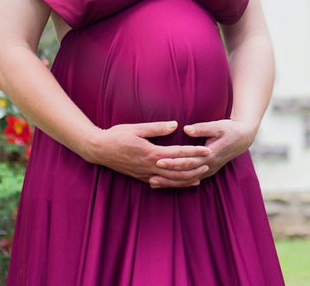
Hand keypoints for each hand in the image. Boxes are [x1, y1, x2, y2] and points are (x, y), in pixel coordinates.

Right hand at [81, 121, 210, 185]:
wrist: (99, 150)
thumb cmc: (117, 136)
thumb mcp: (137, 128)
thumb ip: (157, 127)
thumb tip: (175, 125)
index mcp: (151, 153)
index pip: (178, 153)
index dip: (194, 152)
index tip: (208, 149)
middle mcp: (150, 166)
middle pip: (178, 170)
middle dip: (195, 167)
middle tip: (210, 163)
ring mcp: (146, 174)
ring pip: (171, 180)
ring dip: (188, 178)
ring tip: (202, 175)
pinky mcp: (141, 177)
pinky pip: (162, 183)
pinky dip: (175, 183)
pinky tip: (183, 182)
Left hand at [148, 119, 257, 187]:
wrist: (243, 139)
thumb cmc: (229, 129)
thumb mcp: (218, 125)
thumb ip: (202, 128)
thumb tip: (186, 129)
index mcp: (210, 154)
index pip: (188, 161)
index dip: (173, 162)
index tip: (159, 160)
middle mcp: (209, 166)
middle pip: (185, 174)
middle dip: (168, 175)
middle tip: (151, 174)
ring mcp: (208, 171)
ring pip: (187, 180)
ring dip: (170, 182)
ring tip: (153, 182)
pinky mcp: (207, 172)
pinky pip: (190, 180)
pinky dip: (178, 183)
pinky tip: (165, 183)